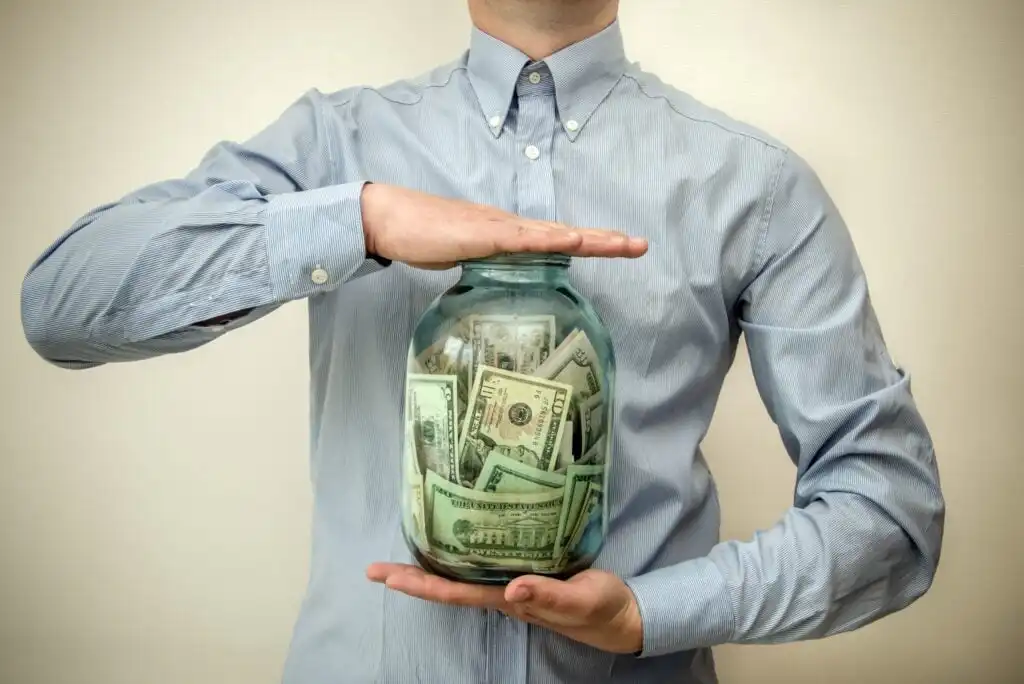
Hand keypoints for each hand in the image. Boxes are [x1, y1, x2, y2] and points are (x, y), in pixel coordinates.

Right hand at [360, 184, 648, 268]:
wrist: (390, 219)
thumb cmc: (424, 236)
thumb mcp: (465, 256)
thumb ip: (488, 262)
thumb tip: (504, 276)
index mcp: (509, 234)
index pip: (558, 239)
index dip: (591, 243)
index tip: (622, 248)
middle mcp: (511, 226)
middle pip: (567, 233)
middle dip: (606, 240)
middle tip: (641, 245)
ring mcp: (498, 227)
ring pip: (553, 233)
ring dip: (589, 238)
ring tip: (621, 242)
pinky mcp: (482, 233)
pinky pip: (521, 238)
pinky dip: (549, 239)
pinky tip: (573, 239)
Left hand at [366, 563, 643, 654]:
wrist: (623, 615)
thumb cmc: (602, 608)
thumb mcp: (581, 601)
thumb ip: (550, 596)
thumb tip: (512, 590)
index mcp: (512, 601)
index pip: (456, 594)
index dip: (420, 585)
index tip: (386, 577)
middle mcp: (504, 594)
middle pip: (448, 588)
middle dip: (410, 578)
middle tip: (373, 567)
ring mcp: (512, 586)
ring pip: (461, 577)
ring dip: (428, 569)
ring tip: (397, 555)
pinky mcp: (526, 574)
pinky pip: (482, 565)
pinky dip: (460, 555)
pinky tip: (451, 543)